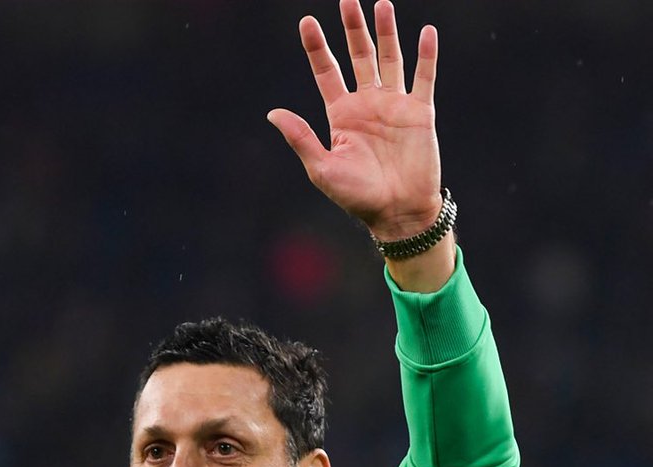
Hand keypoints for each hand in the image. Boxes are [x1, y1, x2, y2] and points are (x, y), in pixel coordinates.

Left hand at [268, 0, 442, 242]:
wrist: (397, 213)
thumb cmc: (357, 197)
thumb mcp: (322, 168)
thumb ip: (300, 138)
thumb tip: (272, 113)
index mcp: (342, 116)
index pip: (327, 73)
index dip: (317, 48)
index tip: (306, 22)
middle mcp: (367, 104)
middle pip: (359, 56)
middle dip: (352, 28)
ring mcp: (395, 105)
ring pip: (390, 59)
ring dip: (386, 32)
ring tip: (381, 4)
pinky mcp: (420, 113)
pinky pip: (424, 78)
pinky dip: (426, 55)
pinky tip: (426, 32)